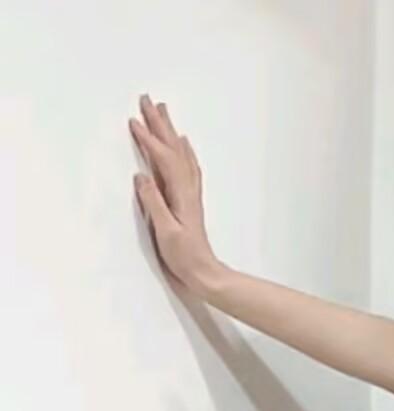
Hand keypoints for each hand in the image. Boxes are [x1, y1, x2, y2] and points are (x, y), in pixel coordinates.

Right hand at [129, 94, 219, 293]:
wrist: (205, 273)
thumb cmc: (185, 257)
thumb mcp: (166, 232)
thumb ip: (154, 204)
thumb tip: (141, 176)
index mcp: (181, 195)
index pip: (164, 160)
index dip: (149, 140)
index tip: (135, 122)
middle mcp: (188, 189)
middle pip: (173, 149)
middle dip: (159, 124)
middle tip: (147, 100)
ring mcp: (190, 193)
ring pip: (181, 153)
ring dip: (170, 131)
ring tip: (163, 111)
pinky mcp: (189, 199)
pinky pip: (187, 166)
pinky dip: (183, 150)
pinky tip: (182, 143)